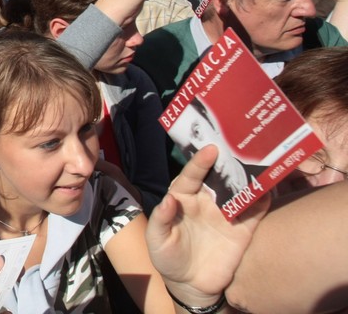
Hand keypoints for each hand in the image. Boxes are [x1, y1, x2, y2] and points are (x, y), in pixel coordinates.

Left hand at [146, 145, 268, 306]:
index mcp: (184, 198)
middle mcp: (206, 201)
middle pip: (218, 176)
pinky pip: (256, 211)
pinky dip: (263, 198)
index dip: (200, 161)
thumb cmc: (168, 257)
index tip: (210, 149)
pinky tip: (271, 186)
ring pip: (239, 189)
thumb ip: (161, 219)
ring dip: (248, 176)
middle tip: (239, 144)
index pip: (192, 175)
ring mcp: (226, 213)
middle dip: (227, 160)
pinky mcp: (243, 229)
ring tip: (259, 160)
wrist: (191, 285)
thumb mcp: (157, 240)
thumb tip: (170, 199)